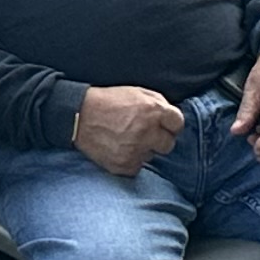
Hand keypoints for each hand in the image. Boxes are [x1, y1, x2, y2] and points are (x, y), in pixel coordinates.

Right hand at [71, 84, 185, 177]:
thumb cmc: (109, 101)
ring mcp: (136, 150)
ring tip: (127, 139)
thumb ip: (158, 102)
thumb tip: (172, 117)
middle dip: (160, 140)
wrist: (80, 117)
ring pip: (152, 157)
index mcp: (153, 111)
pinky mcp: (124, 165)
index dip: (171, 125)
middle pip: (169, 145)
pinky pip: (137, 167)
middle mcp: (147, 132)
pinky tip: (120, 149)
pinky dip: (131, 160)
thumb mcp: (137, 92)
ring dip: (144, 150)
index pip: (178, 124)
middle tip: (146, 135)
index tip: (165, 126)